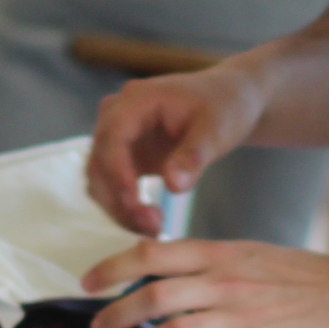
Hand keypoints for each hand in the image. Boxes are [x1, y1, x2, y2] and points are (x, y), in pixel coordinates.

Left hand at [82, 232, 328, 327]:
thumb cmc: (301, 277)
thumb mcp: (248, 255)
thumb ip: (207, 263)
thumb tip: (163, 273)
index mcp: (220, 255)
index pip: (151, 254)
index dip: (112, 267)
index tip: (88, 283)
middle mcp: (224, 282)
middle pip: (153, 295)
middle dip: (116, 314)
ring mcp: (240, 317)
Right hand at [86, 61, 264, 232]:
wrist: (229, 103)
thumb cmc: (224, 106)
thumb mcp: (217, 129)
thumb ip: (193, 156)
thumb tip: (173, 186)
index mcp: (137, 99)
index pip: (112, 137)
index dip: (117, 172)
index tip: (134, 203)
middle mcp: (118, 116)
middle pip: (99, 162)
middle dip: (119, 199)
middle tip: (152, 226)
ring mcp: (118, 137)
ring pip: (100, 180)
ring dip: (119, 208)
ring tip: (155, 227)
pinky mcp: (125, 157)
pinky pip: (112, 187)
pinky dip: (125, 208)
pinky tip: (151, 222)